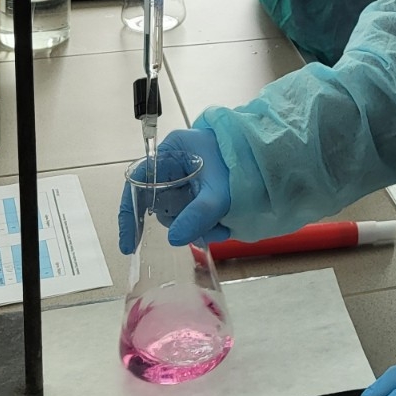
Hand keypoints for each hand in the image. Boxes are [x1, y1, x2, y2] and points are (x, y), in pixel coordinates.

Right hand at [118, 127, 234, 253]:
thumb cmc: (239, 163)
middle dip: (180, 224)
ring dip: (196, 226)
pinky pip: (189, 211)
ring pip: (176, 211)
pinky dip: (203, 223)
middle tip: (204, 235)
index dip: (130, 214)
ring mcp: (183, 176)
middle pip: (159, 203)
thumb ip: (197, 215)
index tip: (130, 243)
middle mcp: (171, 163)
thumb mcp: (218, 192)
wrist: (265, 155)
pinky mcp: (195, 188)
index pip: (137, 183)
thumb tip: (173, 239)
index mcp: (170, 152)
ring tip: (222, 230)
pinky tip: (223, 227)